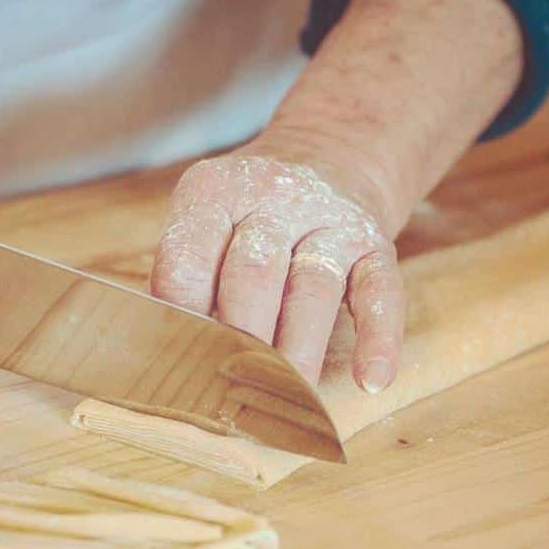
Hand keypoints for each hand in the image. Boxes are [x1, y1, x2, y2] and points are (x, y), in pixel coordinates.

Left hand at [151, 148, 404, 391]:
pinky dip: (378, 339)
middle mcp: (273, 199)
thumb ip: (185, 277)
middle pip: (251, 275)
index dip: (180, 319)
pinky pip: (380, 292)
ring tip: (288, 398)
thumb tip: (168, 354)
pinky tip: (371, 381)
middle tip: (229, 391)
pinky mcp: (374, 244)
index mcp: (213, 193)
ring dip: (298, 351)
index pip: (188, 261)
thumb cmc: (248, 214)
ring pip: (312, 291)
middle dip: (240, 339)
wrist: (332, 150)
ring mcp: (328, 220)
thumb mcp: (206, 219)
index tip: (178, 366)